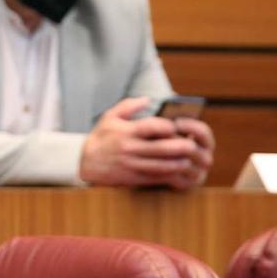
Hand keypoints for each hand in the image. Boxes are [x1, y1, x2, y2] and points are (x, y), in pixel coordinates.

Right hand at [79, 97, 207, 187]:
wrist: (84, 163)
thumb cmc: (100, 138)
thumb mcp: (109, 117)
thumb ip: (128, 105)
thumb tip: (148, 99)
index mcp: (127, 131)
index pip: (154, 127)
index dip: (170, 126)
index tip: (176, 126)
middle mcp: (131, 148)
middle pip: (164, 148)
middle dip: (183, 146)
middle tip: (192, 144)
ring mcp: (133, 164)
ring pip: (164, 165)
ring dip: (180, 162)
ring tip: (188, 158)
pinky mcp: (134, 178)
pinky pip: (158, 177)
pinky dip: (171, 174)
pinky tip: (178, 170)